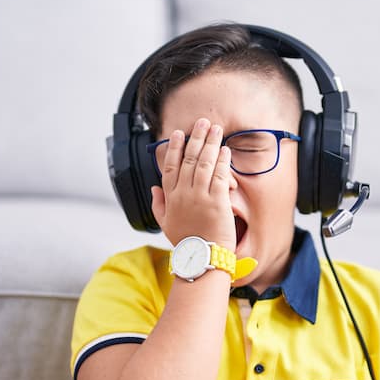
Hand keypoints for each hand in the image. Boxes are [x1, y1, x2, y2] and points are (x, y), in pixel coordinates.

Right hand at [150, 117, 236, 249]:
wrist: (202, 257)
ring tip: (216, 129)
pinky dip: (223, 160)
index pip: (169, 165)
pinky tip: (225, 150)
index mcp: (170, 197)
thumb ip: (158, 204)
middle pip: (189, 158)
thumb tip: (154, 188)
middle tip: (203, 122)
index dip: (174, 147)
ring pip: (205, 162)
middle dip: (197, 137)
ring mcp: (201, 196)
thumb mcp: (165, 224)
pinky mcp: (218, 201)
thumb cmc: (186, 242)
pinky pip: (220, 175)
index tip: (179, 133)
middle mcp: (184, 193)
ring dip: (211, 143)